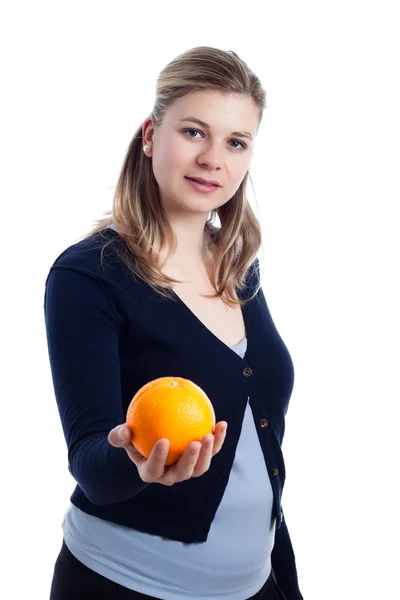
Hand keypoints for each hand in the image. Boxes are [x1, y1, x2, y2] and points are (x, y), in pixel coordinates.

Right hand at [108, 421, 227, 485]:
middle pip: (183, 473)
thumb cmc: (134, 438)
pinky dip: (218, 439)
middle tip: (195, 442)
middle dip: (191, 460)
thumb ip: (119, 436)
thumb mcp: (121, 436)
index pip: (154, 469)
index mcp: (150, 471)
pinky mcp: (200, 459)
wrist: (149, 442)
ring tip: (211, 434)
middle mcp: (170, 475)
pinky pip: (211, 451)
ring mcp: (187, 469)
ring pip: (200, 467)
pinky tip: (222, 423)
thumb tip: (124, 431)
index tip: (163, 441)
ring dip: (208, 453)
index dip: (159, 458)